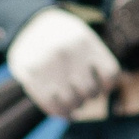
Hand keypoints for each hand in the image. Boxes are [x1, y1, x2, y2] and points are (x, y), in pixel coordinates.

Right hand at [6, 7, 120, 119]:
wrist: (28, 24)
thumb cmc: (63, 36)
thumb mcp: (83, 35)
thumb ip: (97, 57)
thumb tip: (110, 87)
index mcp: (85, 40)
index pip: (110, 74)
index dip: (108, 85)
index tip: (102, 87)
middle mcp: (67, 53)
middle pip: (90, 90)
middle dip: (89, 95)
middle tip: (83, 93)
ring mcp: (48, 66)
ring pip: (73, 101)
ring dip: (75, 105)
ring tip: (73, 101)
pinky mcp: (31, 78)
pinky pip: (52, 106)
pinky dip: (62, 113)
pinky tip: (65, 113)